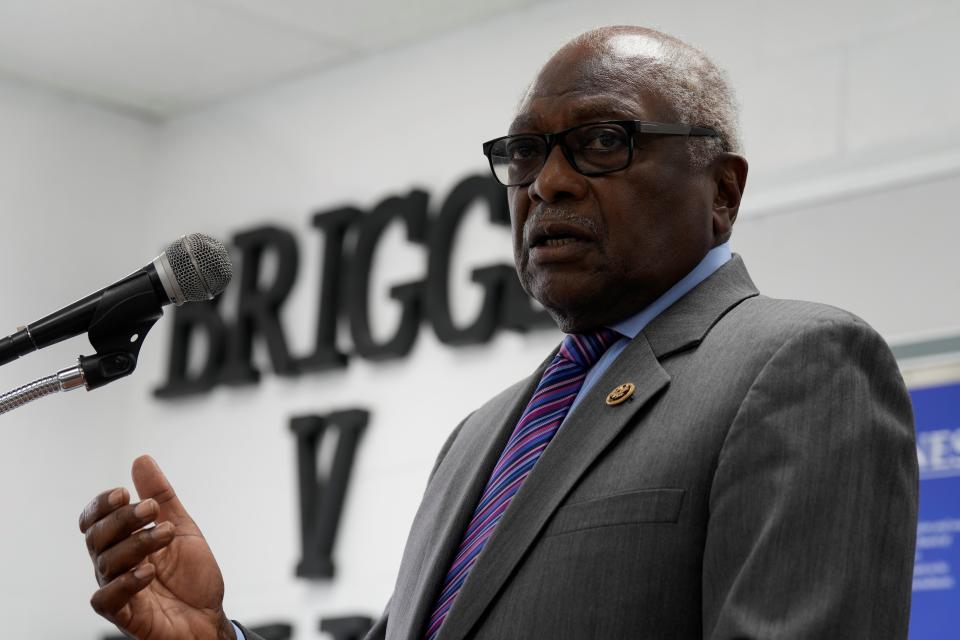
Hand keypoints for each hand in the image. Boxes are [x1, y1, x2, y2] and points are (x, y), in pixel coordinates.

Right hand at [79, 455, 234, 639]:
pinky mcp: (124, 616)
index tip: (124, 492)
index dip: (102, 505)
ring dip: (136, 544)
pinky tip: (148, 571)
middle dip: (122, 519)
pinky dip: (125, 582)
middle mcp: (115, 565)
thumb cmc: (192, 576)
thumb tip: (141, 460)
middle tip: (151, 510)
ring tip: (166, 534)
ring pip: (105, 562)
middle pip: (96, 537)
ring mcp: (118, 590)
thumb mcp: (181, 527)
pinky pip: (106, 599)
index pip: (94, 520)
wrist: (209, 617)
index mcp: (124, 542)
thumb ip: (161, 495)